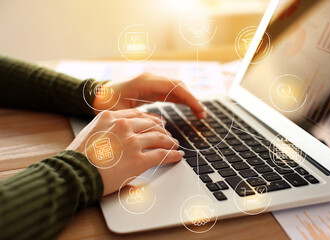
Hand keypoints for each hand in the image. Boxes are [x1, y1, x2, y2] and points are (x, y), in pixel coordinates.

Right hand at [66, 109, 183, 195]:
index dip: (151, 119)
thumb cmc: (78, 158)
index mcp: (110, 117)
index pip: (137, 114)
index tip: (157, 122)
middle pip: (151, 124)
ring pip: (159, 138)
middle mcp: (123, 125)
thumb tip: (119, 135)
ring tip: (174, 145)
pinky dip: (172, 155)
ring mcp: (132, 142)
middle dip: (162, 130)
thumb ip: (107, 129)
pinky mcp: (138, 159)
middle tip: (168, 135)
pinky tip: (177, 155)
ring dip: (170, 142)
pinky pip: (161, 154)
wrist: (74, 173)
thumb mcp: (90, 133)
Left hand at [92, 73, 207, 118]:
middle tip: (202, 115)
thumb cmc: (104, 104)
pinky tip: (188, 108)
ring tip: (199, 114)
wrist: (96, 96)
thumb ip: (139, 118)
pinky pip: (170, 92)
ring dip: (189, 100)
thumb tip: (161, 127)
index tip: (199, 111)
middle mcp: (150, 79)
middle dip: (192, 100)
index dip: (189, 99)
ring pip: (176, 88)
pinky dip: (181, 100)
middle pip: (179, 86)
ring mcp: (151, 83)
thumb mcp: (120, 113)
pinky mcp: (151, 89)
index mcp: (144, 82)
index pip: (174, 87)